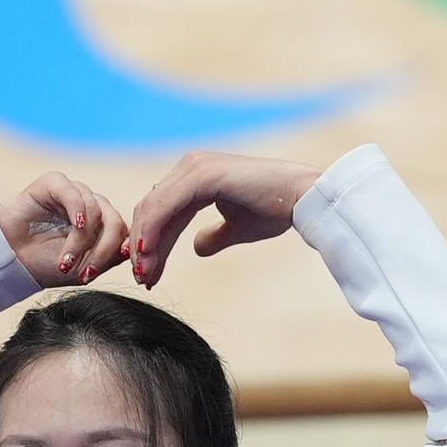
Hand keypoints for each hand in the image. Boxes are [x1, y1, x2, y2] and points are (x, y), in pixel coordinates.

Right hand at [0, 173, 129, 287]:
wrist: (9, 258)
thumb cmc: (44, 264)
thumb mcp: (82, 268)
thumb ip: (108, 257)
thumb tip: (130, 249)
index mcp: (102, 225)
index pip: (123, 233)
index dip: (116, 253)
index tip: (99, 273)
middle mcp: (92, 207)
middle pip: (115, 222)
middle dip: (103, 251)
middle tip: (85, 272)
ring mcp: (75, 193)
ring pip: (96, 211)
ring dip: (81, 242)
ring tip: (65, 261)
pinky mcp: (55, 183)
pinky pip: (76, 193)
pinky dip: (78, 211)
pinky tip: (75, 226)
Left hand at [126, 151, 321, 288]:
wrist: (303, 199)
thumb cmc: (276, 209)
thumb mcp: (236, 228)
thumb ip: (214, 236)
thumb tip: (197, 248)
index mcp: (195, 177)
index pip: (161, 211)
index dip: (151, 243)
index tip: (147, 274)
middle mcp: (191, 166)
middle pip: (152, 210)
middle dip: (143, 247)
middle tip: (143, 279)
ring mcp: (194, 167)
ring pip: (154, 209)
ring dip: (145, 244)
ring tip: (145, 275)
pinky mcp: (201, 174)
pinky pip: (165, 206)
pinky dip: (153, 232)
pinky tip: (149, 255)